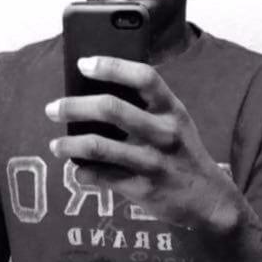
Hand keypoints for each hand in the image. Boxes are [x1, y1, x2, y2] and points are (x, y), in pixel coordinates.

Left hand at [46, 56, 238, 230]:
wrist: (208, 197)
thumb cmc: (182, 148)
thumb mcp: (175, 119)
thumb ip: (146, 104)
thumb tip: (95, 89)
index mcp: (172, 108)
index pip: (143, 77)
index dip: (111, 66)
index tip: (83, 64)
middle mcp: (164, 132)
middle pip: (111, 109)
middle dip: (73, 106)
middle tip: (52, 108)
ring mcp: (153, 162)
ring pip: (98, 146)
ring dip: (69, 144)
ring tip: (56, 145)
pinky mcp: (143, 188)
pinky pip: (100, 177)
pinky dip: (82, 173)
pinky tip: (77, 170)